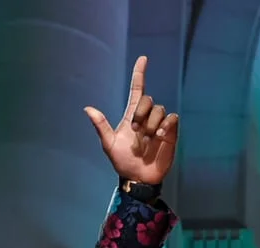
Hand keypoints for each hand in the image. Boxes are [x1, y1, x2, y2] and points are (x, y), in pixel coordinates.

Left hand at [84, 56, 178, 185]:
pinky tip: (159, 136)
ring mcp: (159, 124)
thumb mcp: (109, 144)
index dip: (139, 74)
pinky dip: (166, 125)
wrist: (138, 177)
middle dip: (141, 112)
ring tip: (147, 138)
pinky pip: (172, 118)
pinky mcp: (170, 132)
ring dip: (151, 124)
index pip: (137, 90)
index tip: (143, 59)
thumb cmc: (123, 161)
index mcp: (131, 116)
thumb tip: (87, 108)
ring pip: (159, 110)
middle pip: (147, 100)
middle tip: (135, 129)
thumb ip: (101, 126)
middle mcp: (146, 117)